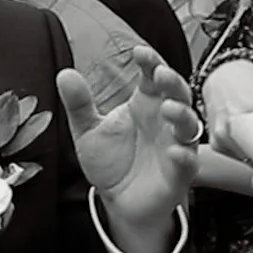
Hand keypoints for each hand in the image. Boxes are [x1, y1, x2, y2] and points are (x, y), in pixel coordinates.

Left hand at [60, 46, 200, 249]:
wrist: (118, 200)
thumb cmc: (111, 160)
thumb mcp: (88, 130)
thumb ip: (79, 104)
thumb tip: (64, 73)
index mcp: (144, 105)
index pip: (153, 77)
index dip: (150, 62)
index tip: (139, 52)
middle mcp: (164, 122)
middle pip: (178, 95)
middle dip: (172, 82)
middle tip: (160, 73)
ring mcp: (175, 146)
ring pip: (189, 125)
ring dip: (181, 114)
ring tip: (166, 108)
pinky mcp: (179, 173)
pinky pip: (188, 162)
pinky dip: (183, 155)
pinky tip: (174, 150)